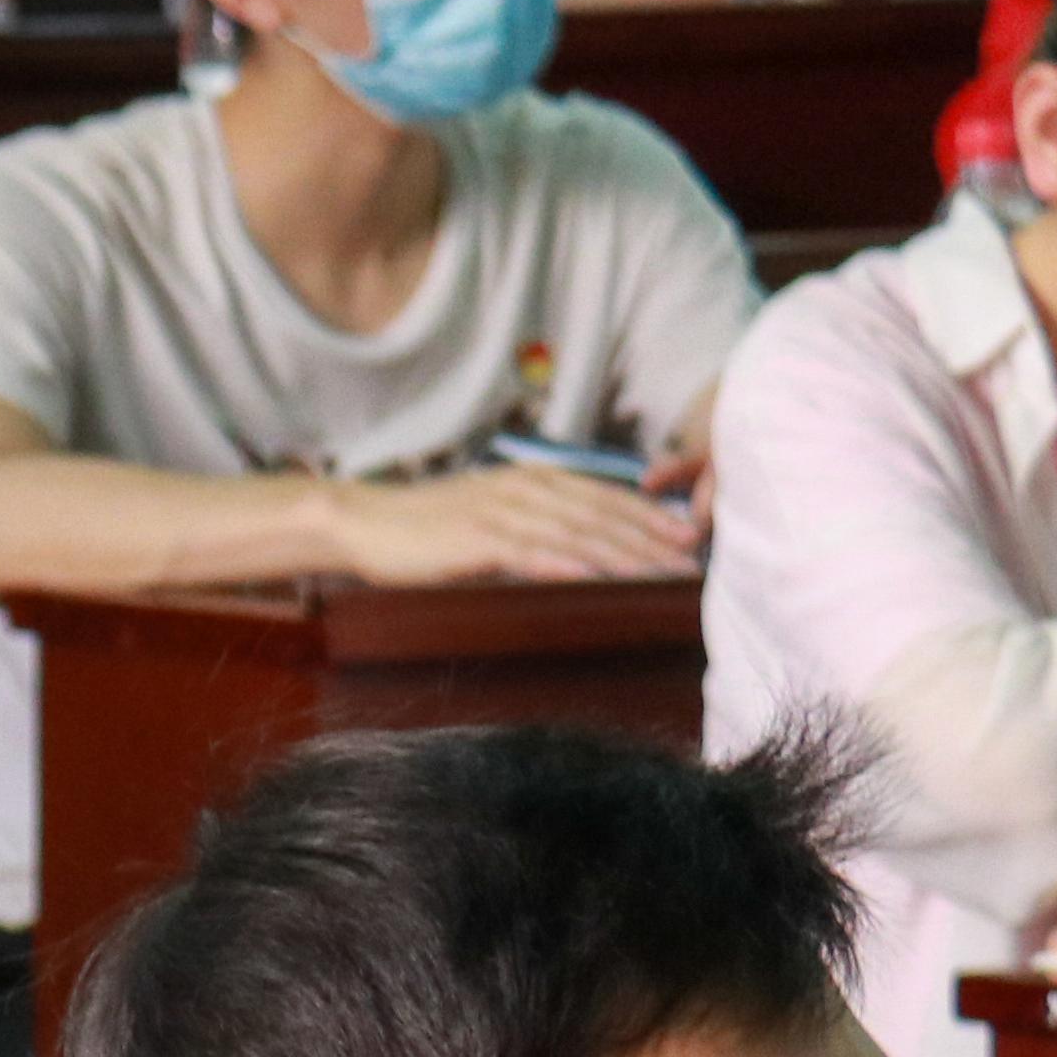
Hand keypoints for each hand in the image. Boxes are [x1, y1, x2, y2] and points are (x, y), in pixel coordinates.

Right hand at [323, 462, 706, 587]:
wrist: (363, 522)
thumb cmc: (426, 527)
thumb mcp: (490, 515)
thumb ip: (535, 522)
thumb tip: (580, 544)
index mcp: (532, 479)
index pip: (604, 497)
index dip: (650, 517)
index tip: (688, 537)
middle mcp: (524, 489)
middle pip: (600, 515)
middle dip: (651, 539)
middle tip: (692, 561)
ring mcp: (500, 512)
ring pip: (575, 533)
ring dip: (622, 555)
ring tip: (659, 575)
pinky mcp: (474, 539)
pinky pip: (529, 552)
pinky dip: (565, 563)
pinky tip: (595, 577)